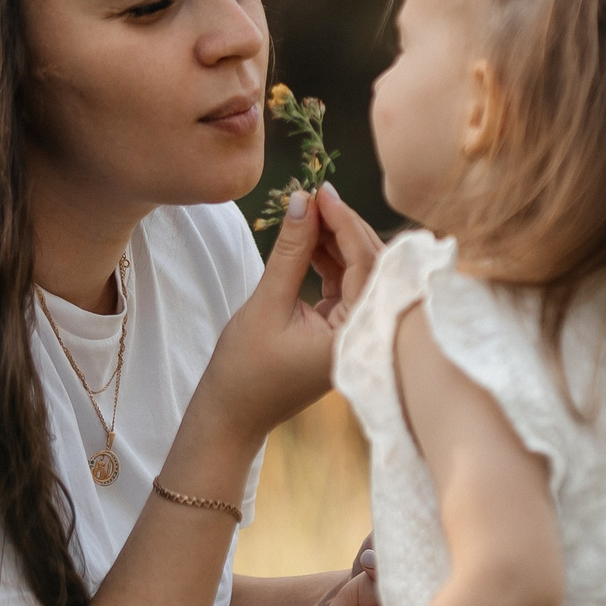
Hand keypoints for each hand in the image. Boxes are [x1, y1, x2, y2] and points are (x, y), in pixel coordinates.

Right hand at [196, 184, 382, 442]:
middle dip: (345, 226)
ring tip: (306, 211)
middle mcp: (367, 334)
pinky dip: (329, 259)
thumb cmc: (245, 370)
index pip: (368, 266)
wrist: (233, 414)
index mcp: (356, 336)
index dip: (347, 223)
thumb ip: (291, 252)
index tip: (324, 192)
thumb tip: (303, 201)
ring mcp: (355, 332)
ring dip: (335, 239)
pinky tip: (308, 237)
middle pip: (371, 265)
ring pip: (359, 271)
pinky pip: (345, 284)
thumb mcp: (267, 303)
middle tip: (315, 195)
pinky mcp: (341, 329)